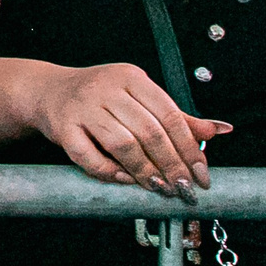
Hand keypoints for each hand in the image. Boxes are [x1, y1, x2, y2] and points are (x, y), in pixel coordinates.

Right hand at [30, 61, 229, 195]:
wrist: (46, 92)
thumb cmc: (100, 98)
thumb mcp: (138, 97)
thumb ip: (177, 116)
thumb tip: (220, 130)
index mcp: (130, 77)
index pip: (170, 115)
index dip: (190, 148)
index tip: (202, 174)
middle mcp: (106, 88)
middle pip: (149, 132)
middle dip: (172, 165)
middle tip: (185, 188)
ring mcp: (82, 107)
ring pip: (123, 144)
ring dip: (145, 172)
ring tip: (159, 188)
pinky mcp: (62, 127)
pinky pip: (90, 156)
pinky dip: (111, 173)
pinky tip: (126, 180)